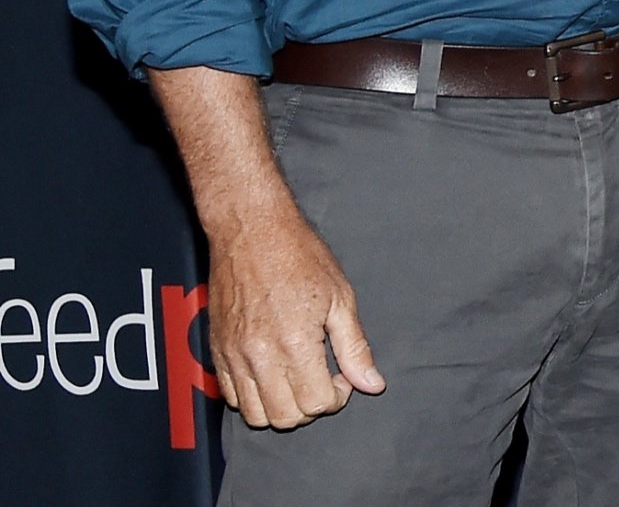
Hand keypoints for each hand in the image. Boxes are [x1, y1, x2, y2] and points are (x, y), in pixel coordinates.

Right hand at [202, 203, 383, 429]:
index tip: (343, 374)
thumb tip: (372, 385)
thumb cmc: (299, 256)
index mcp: (294, 343)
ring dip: (282, 406)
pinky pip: (231, 397)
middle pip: (285, 418)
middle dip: (311, 406)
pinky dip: (254, 396)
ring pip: (255, 415)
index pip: (317, 403)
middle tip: (323, 378)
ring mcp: (233, 355)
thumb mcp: (340, 298)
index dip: (338, 395)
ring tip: (298, 377)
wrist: (250, 231)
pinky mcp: (216, 350)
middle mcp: (258, 356)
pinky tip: (273, 371)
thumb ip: (355, 348)